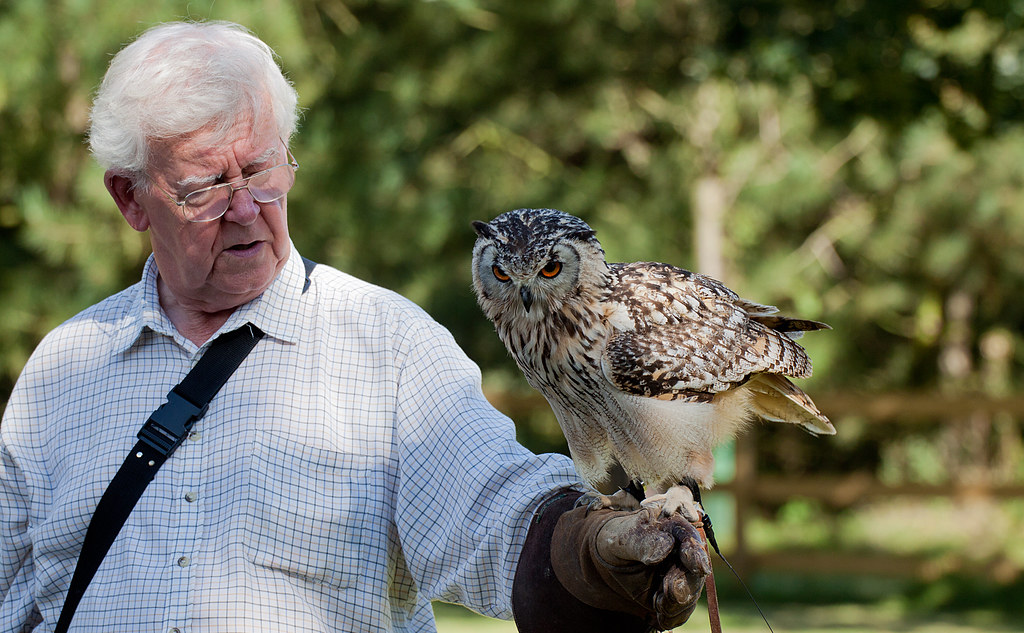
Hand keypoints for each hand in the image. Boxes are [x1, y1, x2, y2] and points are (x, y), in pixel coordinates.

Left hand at [550, 504, 711, 630]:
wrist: (609, 560)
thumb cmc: (617, 541)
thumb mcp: (622, 538)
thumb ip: (642, 541)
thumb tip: (666, 547)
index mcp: (673, 530)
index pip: (691, 541)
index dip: (697, 555)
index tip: (699, 568)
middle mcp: (683, 554)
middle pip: (695, 573)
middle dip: (684, 584)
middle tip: (667, 589)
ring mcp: (681, 576)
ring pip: (690, 596)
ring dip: (675, 604)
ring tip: (656, 601)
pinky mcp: (674, 597)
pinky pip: (680, 613)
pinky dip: (670, 617)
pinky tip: (657, 614)